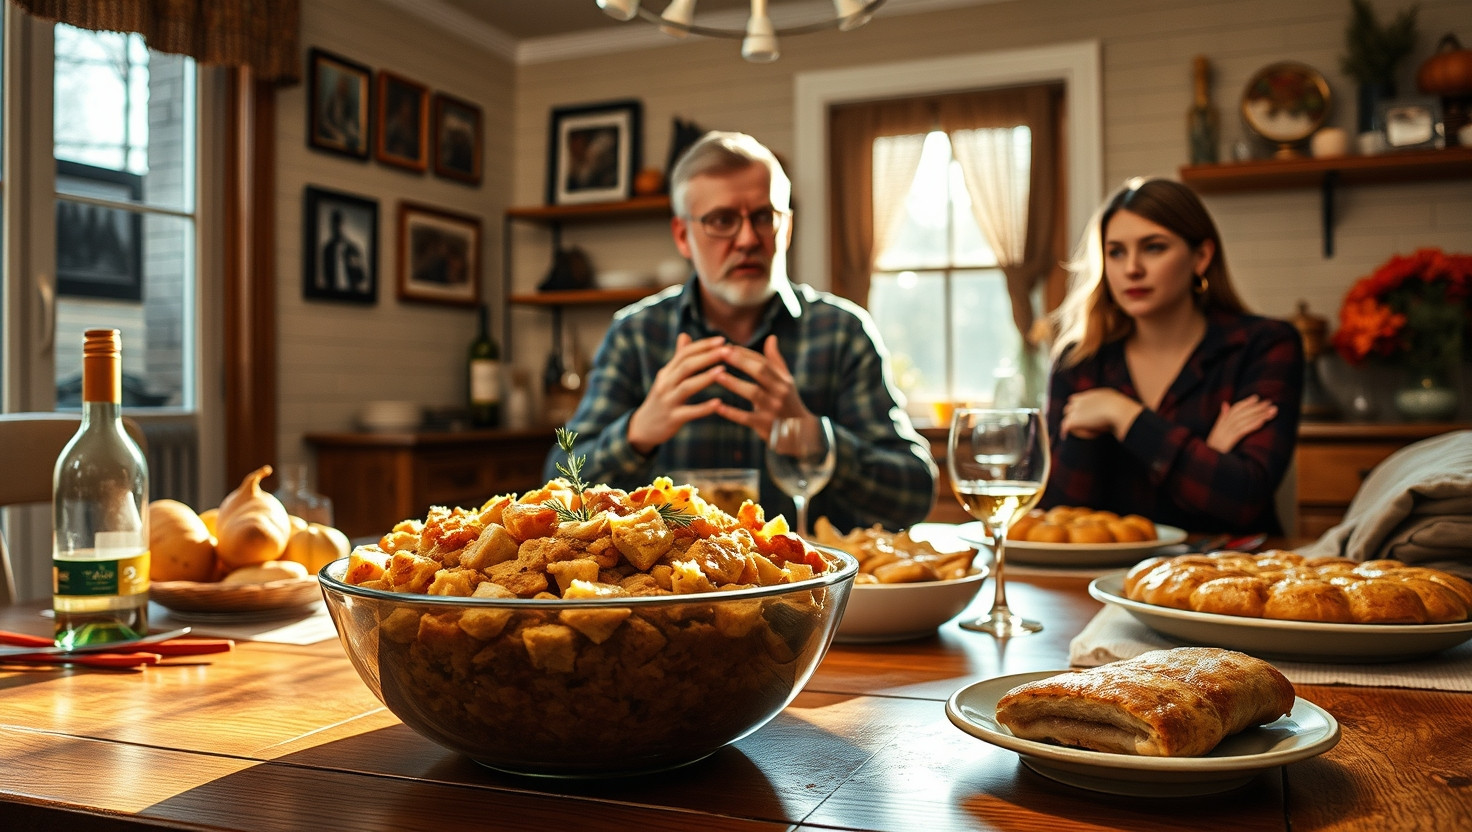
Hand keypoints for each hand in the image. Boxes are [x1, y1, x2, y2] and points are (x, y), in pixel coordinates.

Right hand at [626, 333, 727, 453]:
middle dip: (708, 356)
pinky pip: (689, 412)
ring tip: (723, 370)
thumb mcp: (666, 377)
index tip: (722, 340)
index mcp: (667, 372)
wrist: (642, 428)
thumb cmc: (661, 399)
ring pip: (687, 386)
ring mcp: (668, 401)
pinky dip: (704, 408)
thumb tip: (685, 334)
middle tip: (728, 350)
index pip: (685, 353)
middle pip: (686, 365)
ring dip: (705, 377)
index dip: (703, 345)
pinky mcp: (672, 418)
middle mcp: (665, 383)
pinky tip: (718, 403)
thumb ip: (677, 358)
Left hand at [710, 335, 815, 442]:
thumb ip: (776, 361)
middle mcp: (781, 391)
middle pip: (760, 372)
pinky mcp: (766, 425)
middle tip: (721, 353)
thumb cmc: (788, 402)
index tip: (726, 346)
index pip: (763, 361)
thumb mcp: (786, 381)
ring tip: (717, 375)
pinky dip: (732, 413)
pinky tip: (717, 406)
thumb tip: (771, 338)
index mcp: (783, 379)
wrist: (800, 433)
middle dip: (741, 361)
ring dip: (734, 383)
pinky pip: (747, 418)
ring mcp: (774, 408)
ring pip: (753, 393)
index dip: (745, 353)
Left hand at [1059, 388, 1143, 441]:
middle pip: (1070, 406)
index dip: (1078, 406)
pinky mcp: (1074, 419)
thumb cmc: (1125, 411)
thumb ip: (1119, 410)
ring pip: (1067, 416)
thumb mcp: (1121, 405)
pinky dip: (1065, 431)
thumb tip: (1132, 415)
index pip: (1078, 398)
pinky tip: (1065, 436)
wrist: (1118, 411)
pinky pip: (1065, 426)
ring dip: (1069, 423)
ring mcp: (1077, 409)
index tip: (1080, 414)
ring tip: (1071, 431)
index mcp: (1094, 395)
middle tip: (1075, 424)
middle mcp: (1083, 399)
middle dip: (1072, 414)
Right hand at [1206, 395, 1277, 452]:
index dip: (1245, 402)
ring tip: (1272, 411)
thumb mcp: (1216, 435)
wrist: (1207, 465)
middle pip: (1240, 414)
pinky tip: (1262, 422)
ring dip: (1259, 415)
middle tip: (1270, 402)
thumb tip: (1225, 404)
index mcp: (1220, 426)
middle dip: (1256, 407)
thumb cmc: (1214, 451)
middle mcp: (1221, 428)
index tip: (1257, 397)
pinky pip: (1241, 431)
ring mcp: (1224, 435)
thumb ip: (1221, 419)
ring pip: (1243, 421)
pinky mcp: (1227, 443)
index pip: (1233, 410)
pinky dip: (1252, 425)